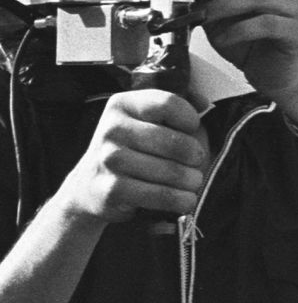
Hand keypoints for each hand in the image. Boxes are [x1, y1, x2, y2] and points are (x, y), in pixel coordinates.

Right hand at [58, 91, 208, 222]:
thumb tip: (203, 102)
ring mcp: (109, 159)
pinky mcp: (112, 189)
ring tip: (193, 181)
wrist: (89, 185)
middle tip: (199, 162)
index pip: (169, 103)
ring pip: (172, 171)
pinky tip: (186, 199)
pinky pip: (161, 195)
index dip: (190, 119)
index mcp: (122, 104)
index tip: (193, 129)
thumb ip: (176, 106)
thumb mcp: (147, 120)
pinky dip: (181, 200)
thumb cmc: (132, 148)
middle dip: (197, 156)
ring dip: (192, 180)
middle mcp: (112, 129)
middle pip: (175, 142)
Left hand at [166, 0, 297, 99]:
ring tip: (203, 18)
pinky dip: (239, 30)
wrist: (271, 74)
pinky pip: (267, 23)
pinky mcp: (297, 31)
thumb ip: (208, 2)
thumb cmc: (249, 44)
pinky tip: (223, 40)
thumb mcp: (221, 19)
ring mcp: (296, 9)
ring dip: (224, 5)